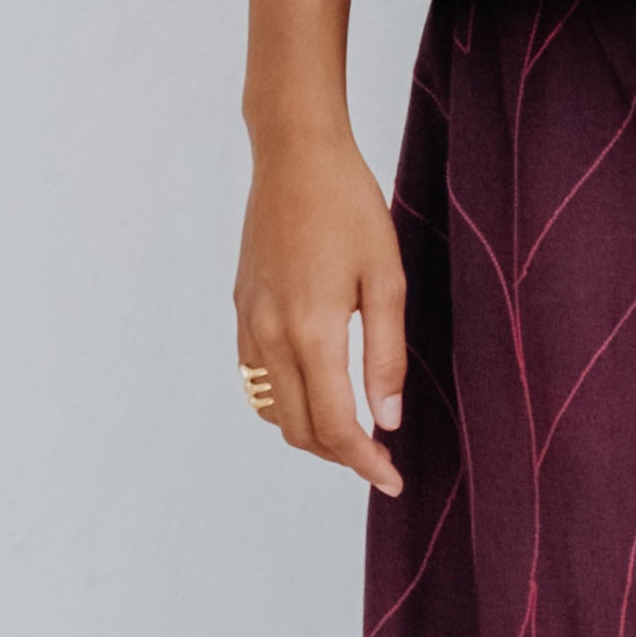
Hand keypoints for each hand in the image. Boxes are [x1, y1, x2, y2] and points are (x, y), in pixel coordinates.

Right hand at [234, 126, 408, 493]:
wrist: (295, 156)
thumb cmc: (350, 208)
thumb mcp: (387, 279)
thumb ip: (386, 355)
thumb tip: (387, 419)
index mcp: (312, 332)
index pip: (335, 427)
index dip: (365, 464)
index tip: (393, 480)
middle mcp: (271, 336)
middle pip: (299, 431)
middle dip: (340, 456)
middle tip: (380, 458)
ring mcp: (250, 323)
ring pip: (273, 410)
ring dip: (311, 432)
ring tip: (353, 428)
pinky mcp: (241, 309)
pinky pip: (256, 378)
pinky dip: (286, 401)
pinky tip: (318, 388)